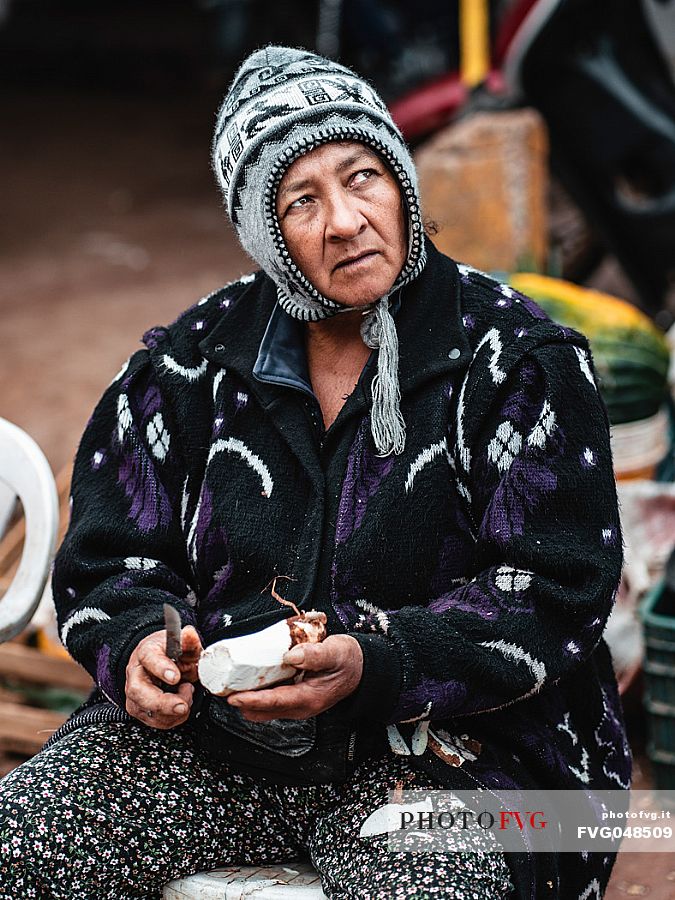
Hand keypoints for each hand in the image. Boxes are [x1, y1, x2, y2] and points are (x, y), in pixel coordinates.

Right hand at [125, 625, 202, 728]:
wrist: (159, 662)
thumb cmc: (169, 652)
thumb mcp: (182, 644)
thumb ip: (188, 641)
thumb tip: (191, 633)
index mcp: (146, 652)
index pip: (149, 659)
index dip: (161, 669)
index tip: (175, 676)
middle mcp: (135, 674)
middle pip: (139, 692)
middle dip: (163, 703)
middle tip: (183, 705)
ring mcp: (134, 694)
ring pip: (148, 711)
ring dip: (174, 711)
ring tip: (186, 693)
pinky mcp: (139, 710)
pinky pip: (156, 722)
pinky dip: (174, 718)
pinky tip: (181, 703)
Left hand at [226, 634, 362, 721]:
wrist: (360, 669)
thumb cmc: (348, 660)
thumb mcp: (335, 652)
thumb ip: (314, 654)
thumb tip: (290, 655)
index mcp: (308, 697)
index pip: (274, 702)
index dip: (251, 701)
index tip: (232, 697)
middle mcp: (299, 707)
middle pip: (262, 711)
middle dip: (241, 702)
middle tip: (221, 688)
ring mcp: (296, 705)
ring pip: (264, 709)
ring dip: (246, 700)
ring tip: (228, 684)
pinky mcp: (294, 699)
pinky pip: (270, 702)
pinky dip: (256, 695)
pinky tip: (247, 680)